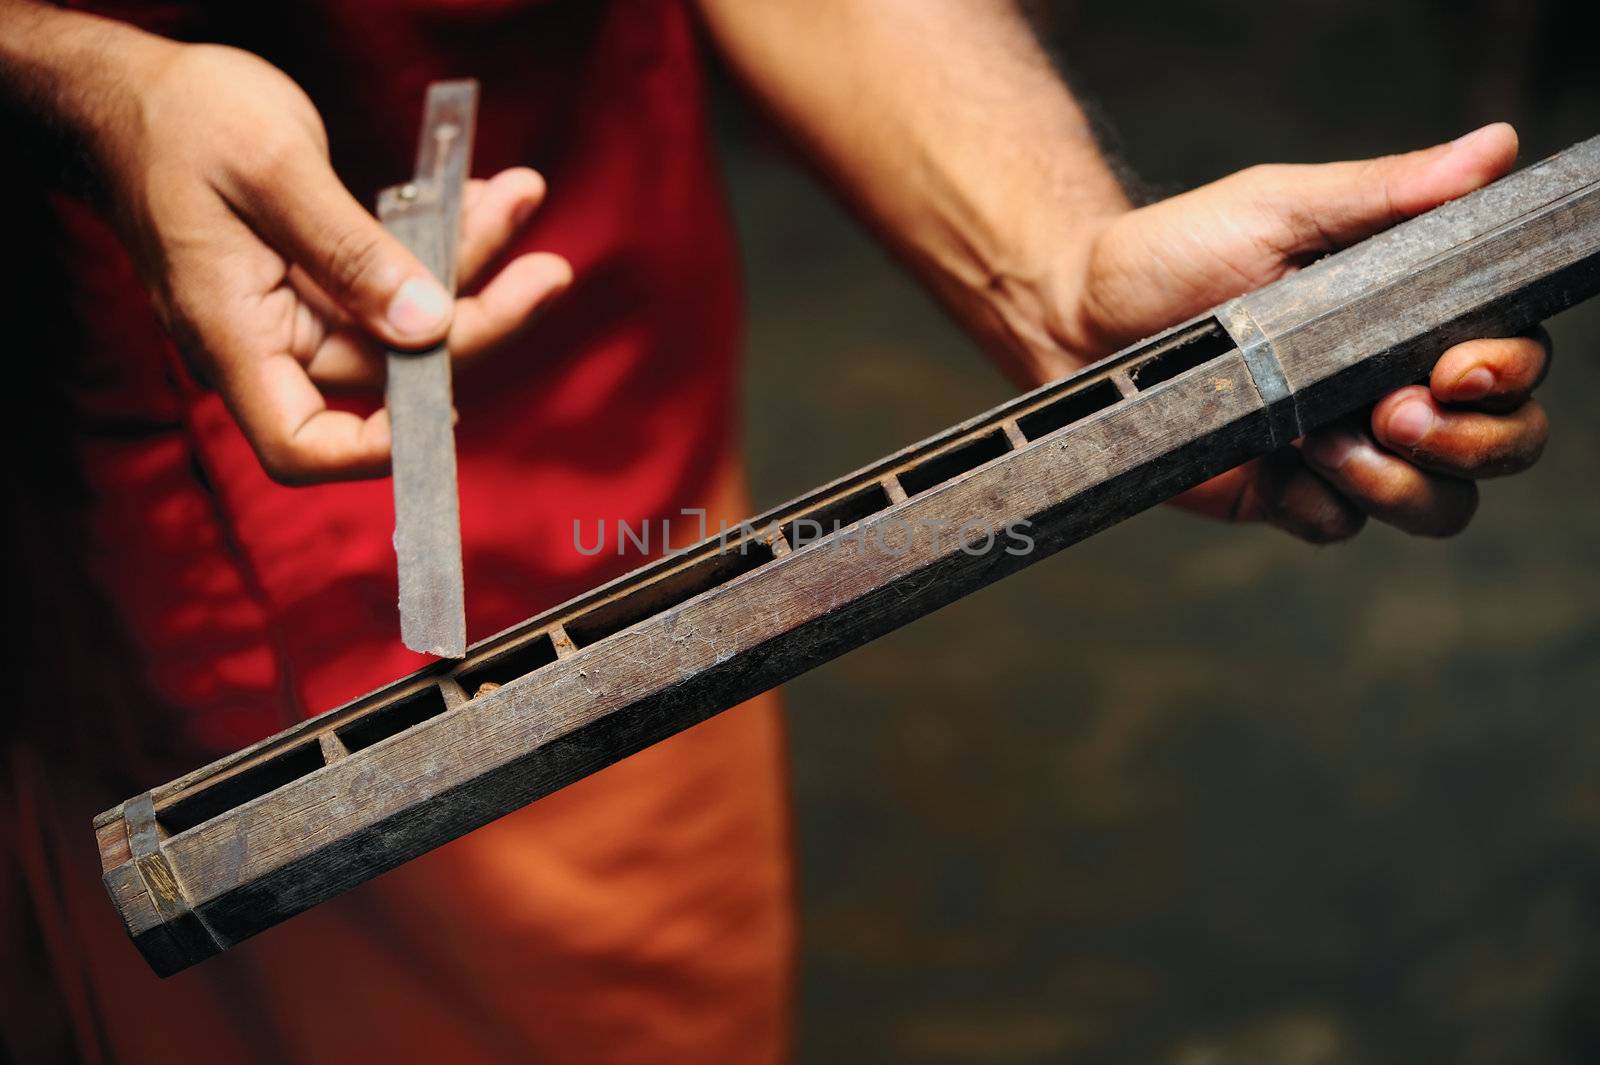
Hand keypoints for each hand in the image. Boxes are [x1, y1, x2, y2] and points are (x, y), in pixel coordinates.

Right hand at [90, 42, 570, 482]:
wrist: (130, 88)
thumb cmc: (174, 120)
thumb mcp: (269, 169)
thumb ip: (351, 252)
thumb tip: (427, 326)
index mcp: (233, 335)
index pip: (303, 442)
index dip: (378, 448)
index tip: (452, 404)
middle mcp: (270, 338)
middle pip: (388, 373)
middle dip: (474, 320)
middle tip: (546, 273)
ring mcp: (299, 310)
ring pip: (407, 318)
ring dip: (471, 262)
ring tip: (520, 196)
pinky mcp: (323, 276)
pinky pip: (396, 277)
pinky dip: (441, 238)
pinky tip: (482, 196)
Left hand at [1051, 124, 1548, 541]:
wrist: (1077, 317)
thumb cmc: (1176, 252)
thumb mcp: (1280, 206)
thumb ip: (1386, 192)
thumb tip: (1492, 150)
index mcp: (1406, 315)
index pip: (1510, 355)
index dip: (1510, 370)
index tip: (1460, 365)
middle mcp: (1391, 384)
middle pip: (1501, 441)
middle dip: (1476, 441)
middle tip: (1397, 412)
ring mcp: (1344, 445)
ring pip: (1436, 502)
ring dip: (1400, 480)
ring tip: (1320, 436)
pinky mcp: (1286, 492)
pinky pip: (1342, 524)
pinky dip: (1323, 501)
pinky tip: (1277, 459)